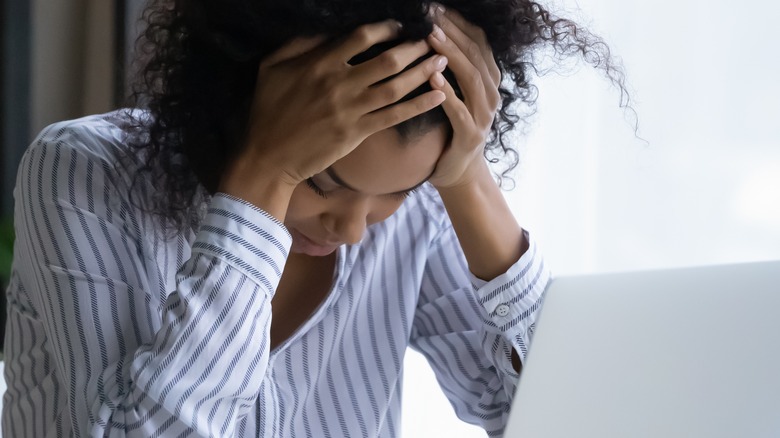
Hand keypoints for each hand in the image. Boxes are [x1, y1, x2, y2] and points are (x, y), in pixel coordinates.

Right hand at [222, 20, 447, 191]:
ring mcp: (351, 110)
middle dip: (414, 48)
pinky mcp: (357, 133)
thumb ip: (299, 45)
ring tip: (442, 60)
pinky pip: (394, 116)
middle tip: (433, 40)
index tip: (400, 26)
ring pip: (396, 87)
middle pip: (387, 60)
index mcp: (320, 63)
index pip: (361, 37)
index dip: (386, 28)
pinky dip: (419, 105)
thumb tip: (326, 31)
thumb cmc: (267, 111)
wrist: (268, 157)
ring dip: (423, 72)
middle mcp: (340, 84)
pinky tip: (438, 95)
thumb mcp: (271, 68)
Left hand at [424, 5, 501, 188]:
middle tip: (431, 16)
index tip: (437, 7)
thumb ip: (450, 67)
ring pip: (471, 79)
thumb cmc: (451, 127)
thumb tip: (430, 33)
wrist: (458, 172)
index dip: (460, 23)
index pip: (478, 42)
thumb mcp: (455, 92)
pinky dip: (447, 94)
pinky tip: (432, 79)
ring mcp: (484, 116)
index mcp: (488, 80)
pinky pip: (460, 111)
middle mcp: (491, 94)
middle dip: (453, 33)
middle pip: (476, 55)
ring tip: (431, 39)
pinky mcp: (471, 135)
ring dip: (451, 56)